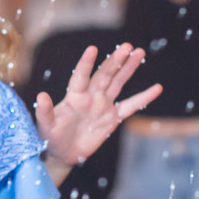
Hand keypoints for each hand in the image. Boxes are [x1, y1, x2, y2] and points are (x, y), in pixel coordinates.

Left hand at [35, 44, 161, 165]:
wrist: (63, 153)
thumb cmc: (51, 137)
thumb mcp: (45, 126)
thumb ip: (44, 111)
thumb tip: (40, 96)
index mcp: (74, 96)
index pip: (81, 76)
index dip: (86, 63)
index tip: (92, 49)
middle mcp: (90, 96)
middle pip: (105, 75)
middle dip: (115, 61)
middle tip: (127, 46)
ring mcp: (103, 105)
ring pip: (118, 83)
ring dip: (128, 68)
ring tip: (139, 52)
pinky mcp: (112, 118)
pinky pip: (131, 106)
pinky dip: (144, 98)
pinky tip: (157, 88)